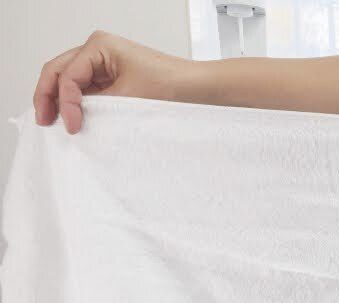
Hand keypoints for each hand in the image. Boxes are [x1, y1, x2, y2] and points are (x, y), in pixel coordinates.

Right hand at [34, 31, 193, 133]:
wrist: (197, 88)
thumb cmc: (172, 84)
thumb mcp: (128, 97)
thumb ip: (96, 106)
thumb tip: (72, 119)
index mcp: (99, 45)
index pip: (67, 74)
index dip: (64, 102)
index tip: (71, 125)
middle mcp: (97, 50)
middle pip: (58, 71)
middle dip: (48, 97)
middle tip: (44, 122)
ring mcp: (103, 63)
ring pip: (68, 80)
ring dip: (60, 100)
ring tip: (55, 122)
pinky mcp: (111, 77)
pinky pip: (85, 89)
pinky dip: (76, 103)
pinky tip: (74, 118)